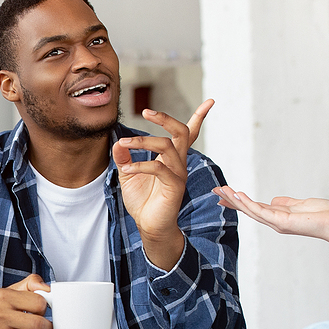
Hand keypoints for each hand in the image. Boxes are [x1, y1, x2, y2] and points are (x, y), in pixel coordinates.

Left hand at [112, 100, 211, 262]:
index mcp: (171, 158)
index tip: (210, 101)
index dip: (199, 117)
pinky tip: (127, 169)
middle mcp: (178, 163)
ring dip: (143, 141)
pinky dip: (141, 165)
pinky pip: (159, 168)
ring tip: (124, 143)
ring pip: (168, 147)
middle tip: (146, 111)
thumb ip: (124, 158)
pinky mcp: (174, 187)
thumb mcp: (128, 175)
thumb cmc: (142, 201)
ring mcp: (178, 174)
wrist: (149, 226)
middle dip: (166, 119)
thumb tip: (117, 143)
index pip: (188, 134)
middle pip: (181, 133)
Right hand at [213, 187, 328, 261]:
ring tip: (222, 190)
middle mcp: (274, 221)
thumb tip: (274, 200)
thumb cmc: (324, 215)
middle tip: (216, 190)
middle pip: (248, 209)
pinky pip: (261, 211)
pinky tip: (238, 195)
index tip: (226, 194)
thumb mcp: (301, 204)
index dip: (239, 201)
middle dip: (231, 200)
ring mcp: (276, 222)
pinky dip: (248, 203)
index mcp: (278, 216)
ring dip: (235, 200)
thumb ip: (286, 203)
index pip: (254, 208)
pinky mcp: (281, 221)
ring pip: (250, 210)